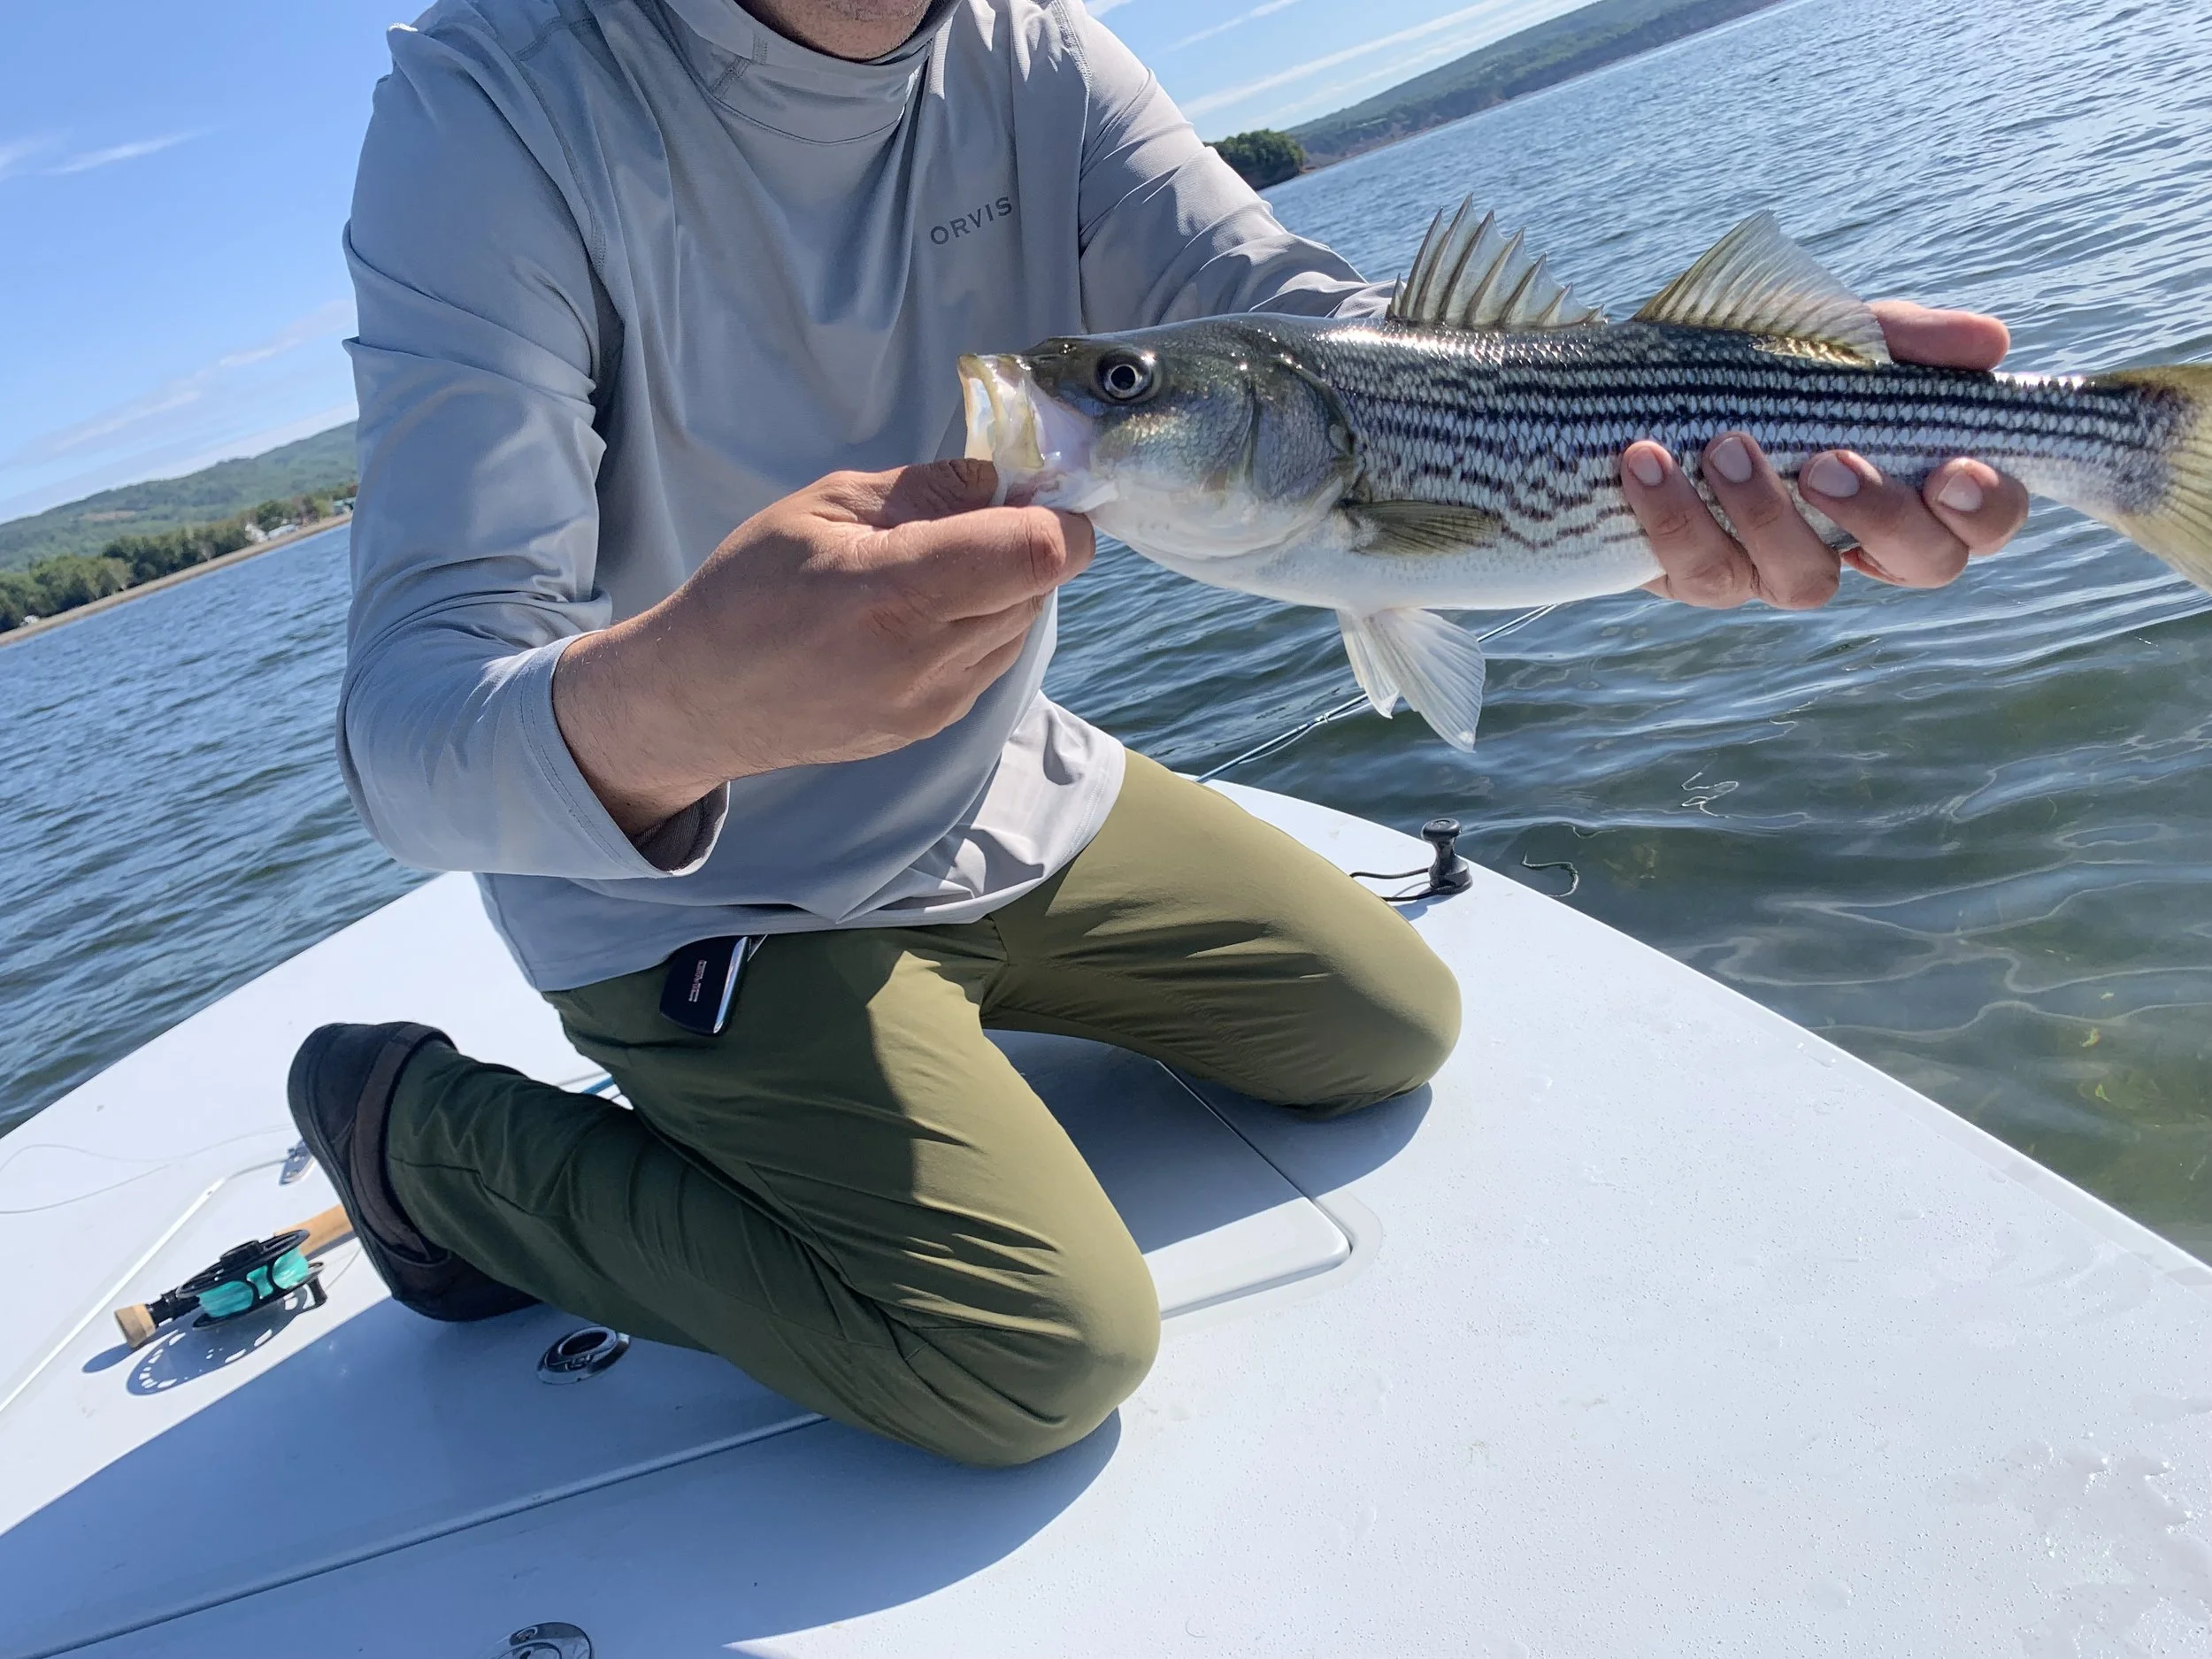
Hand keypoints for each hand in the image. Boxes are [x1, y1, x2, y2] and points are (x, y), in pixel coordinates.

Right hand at [552, 459, 1091, 836]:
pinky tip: (923, 613)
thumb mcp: (822, 507)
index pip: (1037, 553)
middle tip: (973, 520)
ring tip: (934, 570)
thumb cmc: (748, 591)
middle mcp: (927, 658)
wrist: (702, 700)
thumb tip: (1001, 478)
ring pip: (1022, 624)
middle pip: (1039, 586)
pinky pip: (993, 658)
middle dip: (1026, 543)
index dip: (1057, 515)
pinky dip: (980, 623)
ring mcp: (936, 702)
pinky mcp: (935, 725)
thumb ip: (923, 488)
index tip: (1030, 491)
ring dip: (1003, 586)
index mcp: (895, 593)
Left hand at [1621, 300, 2031, 607]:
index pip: (1986, 521)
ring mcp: (1783, 567)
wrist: (1638, 382)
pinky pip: (1703, 571)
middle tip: (1827, 462)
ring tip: (1726, 445)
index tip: (1951, 468)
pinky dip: (1674, 514)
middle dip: (1882, 516)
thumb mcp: (1832, 334)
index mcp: (1916, 484)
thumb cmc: (1759, 361)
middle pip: (1922, 566)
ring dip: (1768, 514)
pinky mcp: (1704, 578)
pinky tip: (1648, 458)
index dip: (1984, 508)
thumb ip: (1906, 337)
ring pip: (1804, 582)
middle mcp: (1861, 541)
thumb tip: (1990, 343)